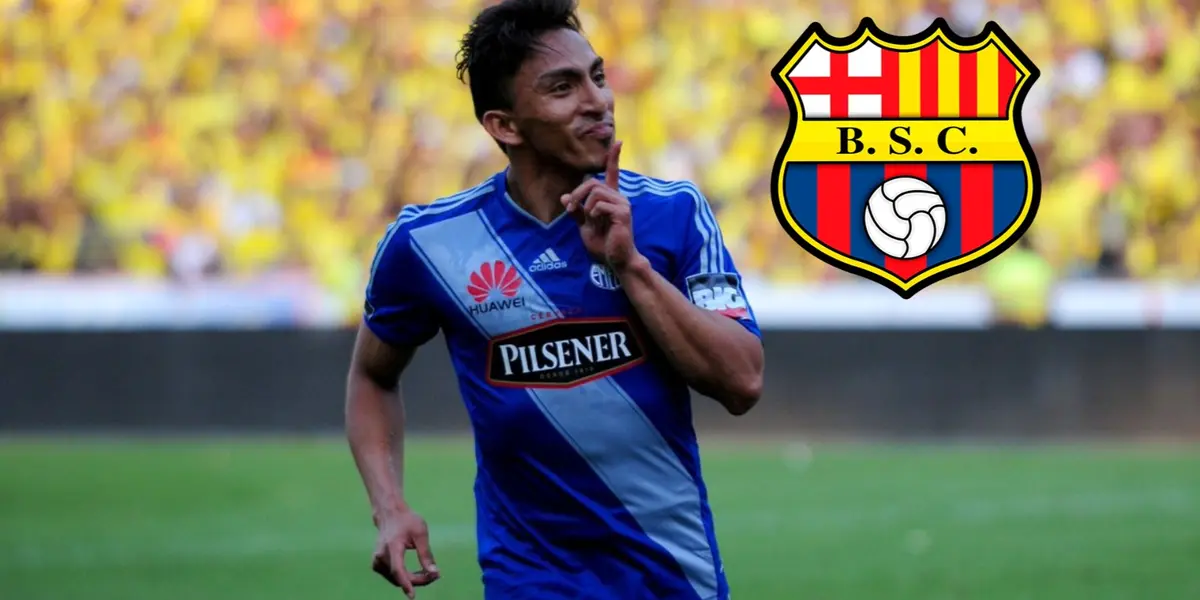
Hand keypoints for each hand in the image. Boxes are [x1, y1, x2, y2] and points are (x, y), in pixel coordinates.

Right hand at [371, 508, 439, 597]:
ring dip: (411, 580)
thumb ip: (426, 554)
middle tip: (435, 576)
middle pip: (399, 576)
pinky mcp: (376, 563)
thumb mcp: (421, 534)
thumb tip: (434, 572)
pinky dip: (403, 577)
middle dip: (418, 580)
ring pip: (395, 579)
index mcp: (392, 547)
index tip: (412, 596)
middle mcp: (381, 555)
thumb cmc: (407, 521)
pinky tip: (415, 573)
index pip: (397, 570)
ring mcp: (377, 560)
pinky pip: (391, 576)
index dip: (406, 584)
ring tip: (428, 573)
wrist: (390, 514)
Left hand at [562, 141, 639, 269]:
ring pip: (596, 192)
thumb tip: (564, 196)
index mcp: (611, 198)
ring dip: (584, 206)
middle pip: (593, 183)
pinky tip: (597, 223)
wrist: (615, 260)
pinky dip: (592, 213)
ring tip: (588, 220)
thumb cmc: (603, 244)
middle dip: (577, 194)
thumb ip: (577, 211)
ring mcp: (623, 204)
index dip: (614, 158)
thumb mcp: (585, 226)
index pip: (613, 174)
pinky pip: (600, 205)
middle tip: (569, 208)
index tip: (619, 142)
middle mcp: (619, 197)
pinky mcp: (623, 213)